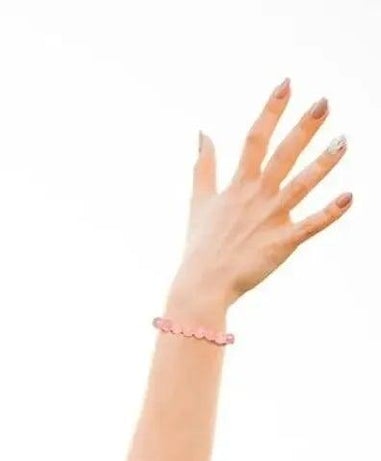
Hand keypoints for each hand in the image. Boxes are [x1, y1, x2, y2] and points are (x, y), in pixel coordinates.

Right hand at [172, 81, 350, 312]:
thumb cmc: (201, 246)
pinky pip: (309, 225)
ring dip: (324, 163)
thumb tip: (202, 135)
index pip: (255, 140)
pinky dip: (330, 213)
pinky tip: (349, 197)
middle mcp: (257, 197)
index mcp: (238, 186)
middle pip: (283, 155)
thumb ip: (204, 167)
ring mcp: (270, 218)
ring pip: (301, 184)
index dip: (271, 111)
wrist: (201, 285)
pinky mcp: (282, 242)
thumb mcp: (200, 202)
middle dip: (303, 128)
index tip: (287, 85)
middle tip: (323, 103)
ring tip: (344, 141)